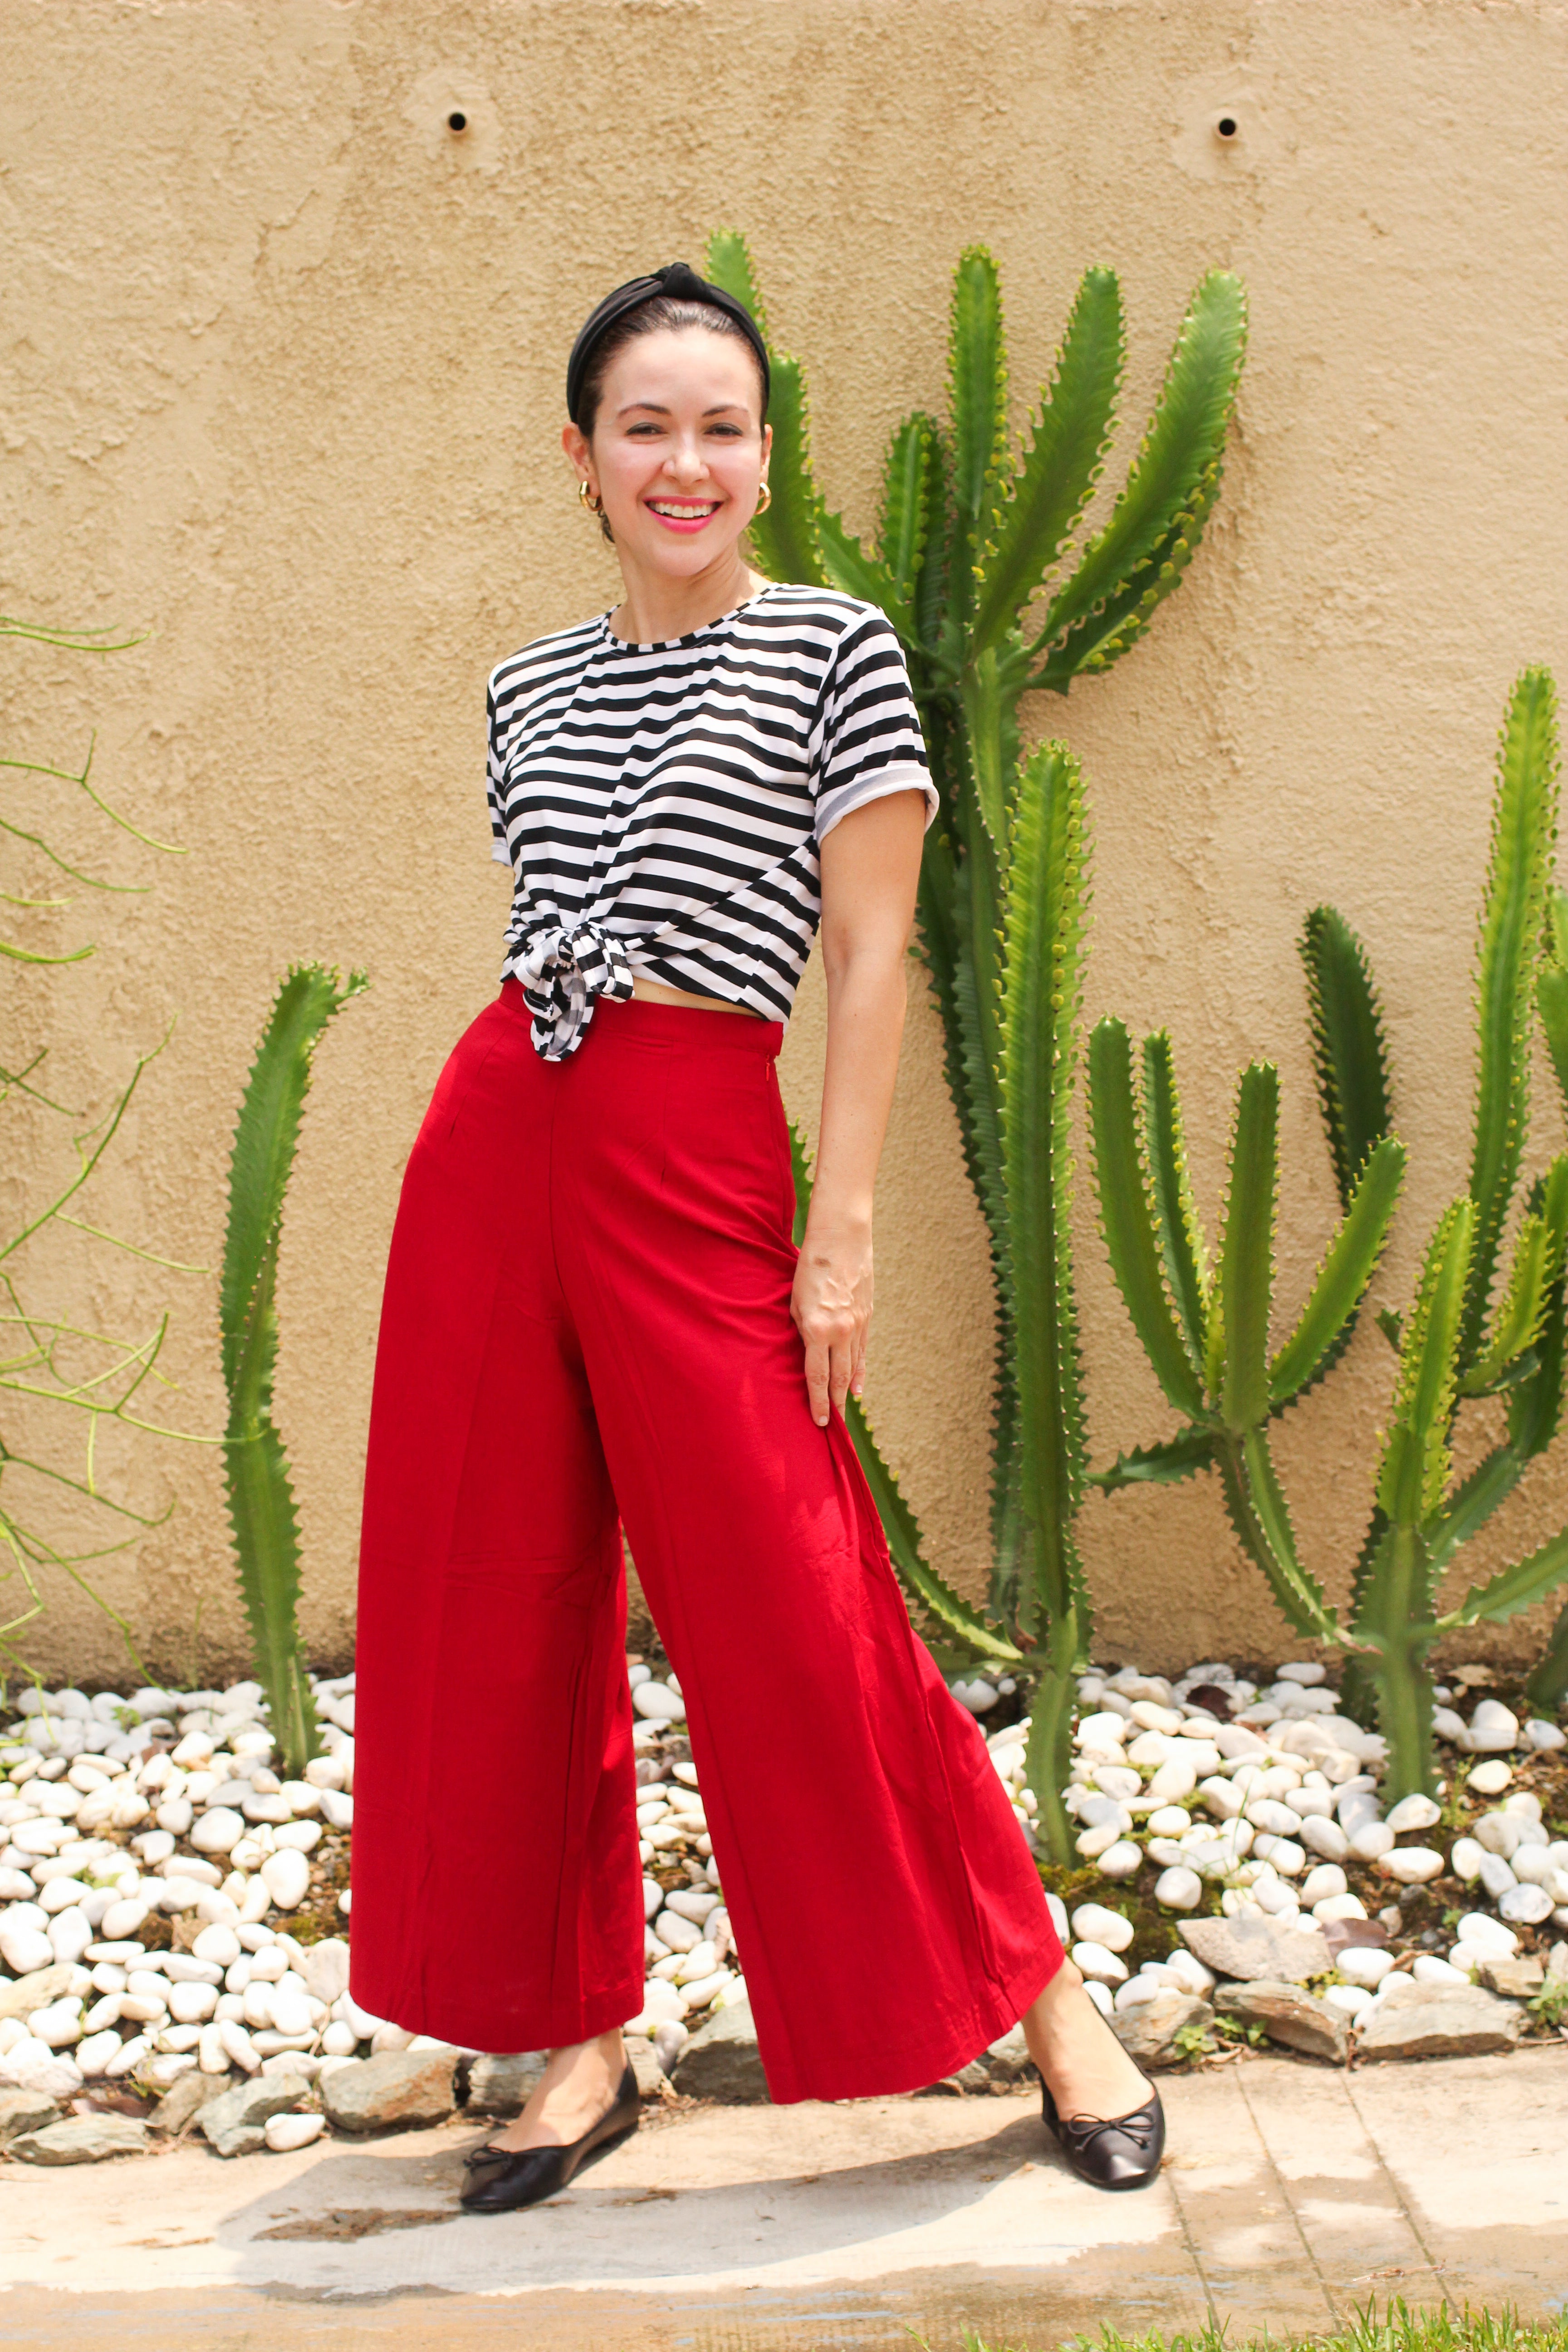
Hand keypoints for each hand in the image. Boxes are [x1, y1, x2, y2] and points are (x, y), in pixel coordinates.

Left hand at [790, 1220, 871, 1427]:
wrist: (841, 1241)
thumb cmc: (809, 1269)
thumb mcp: (794, 1302)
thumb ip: (801, 1330)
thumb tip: (805, 1352)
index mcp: (817, 1329)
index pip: (817, 1376)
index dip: (817, 1401)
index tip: (818, 1421)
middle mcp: (840, 1332)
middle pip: (839, 1378)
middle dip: (834, 1402)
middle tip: (831, 1423)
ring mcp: (857, 1325)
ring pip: (853, 1366)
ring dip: (848, 1390)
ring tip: (843, 1409)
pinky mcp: (868, 1316)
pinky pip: (863, 1351)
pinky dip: (861, 1371)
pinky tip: (858, 1387)